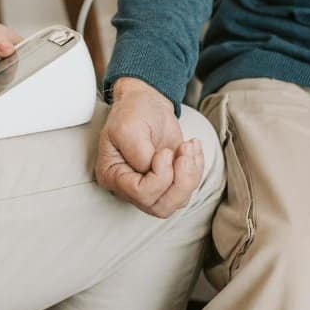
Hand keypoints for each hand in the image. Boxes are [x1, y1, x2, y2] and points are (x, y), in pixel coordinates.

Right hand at [94, 77, 202, 217]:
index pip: (140, 193)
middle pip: (160, 206)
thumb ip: (140, 154)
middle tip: (183, 151)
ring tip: (187, 147)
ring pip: (177, 201)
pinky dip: (197, 169)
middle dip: (180, 181)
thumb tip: (155, 171)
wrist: (147, 102)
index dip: (160, 177)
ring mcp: (151, 187)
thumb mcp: (130, 127)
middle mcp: (130, 188)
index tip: (165, 152)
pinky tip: (191, 148)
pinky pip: (188, 190)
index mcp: (113, 175)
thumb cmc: (133, 111)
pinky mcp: (169, 181)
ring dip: (190, 174)